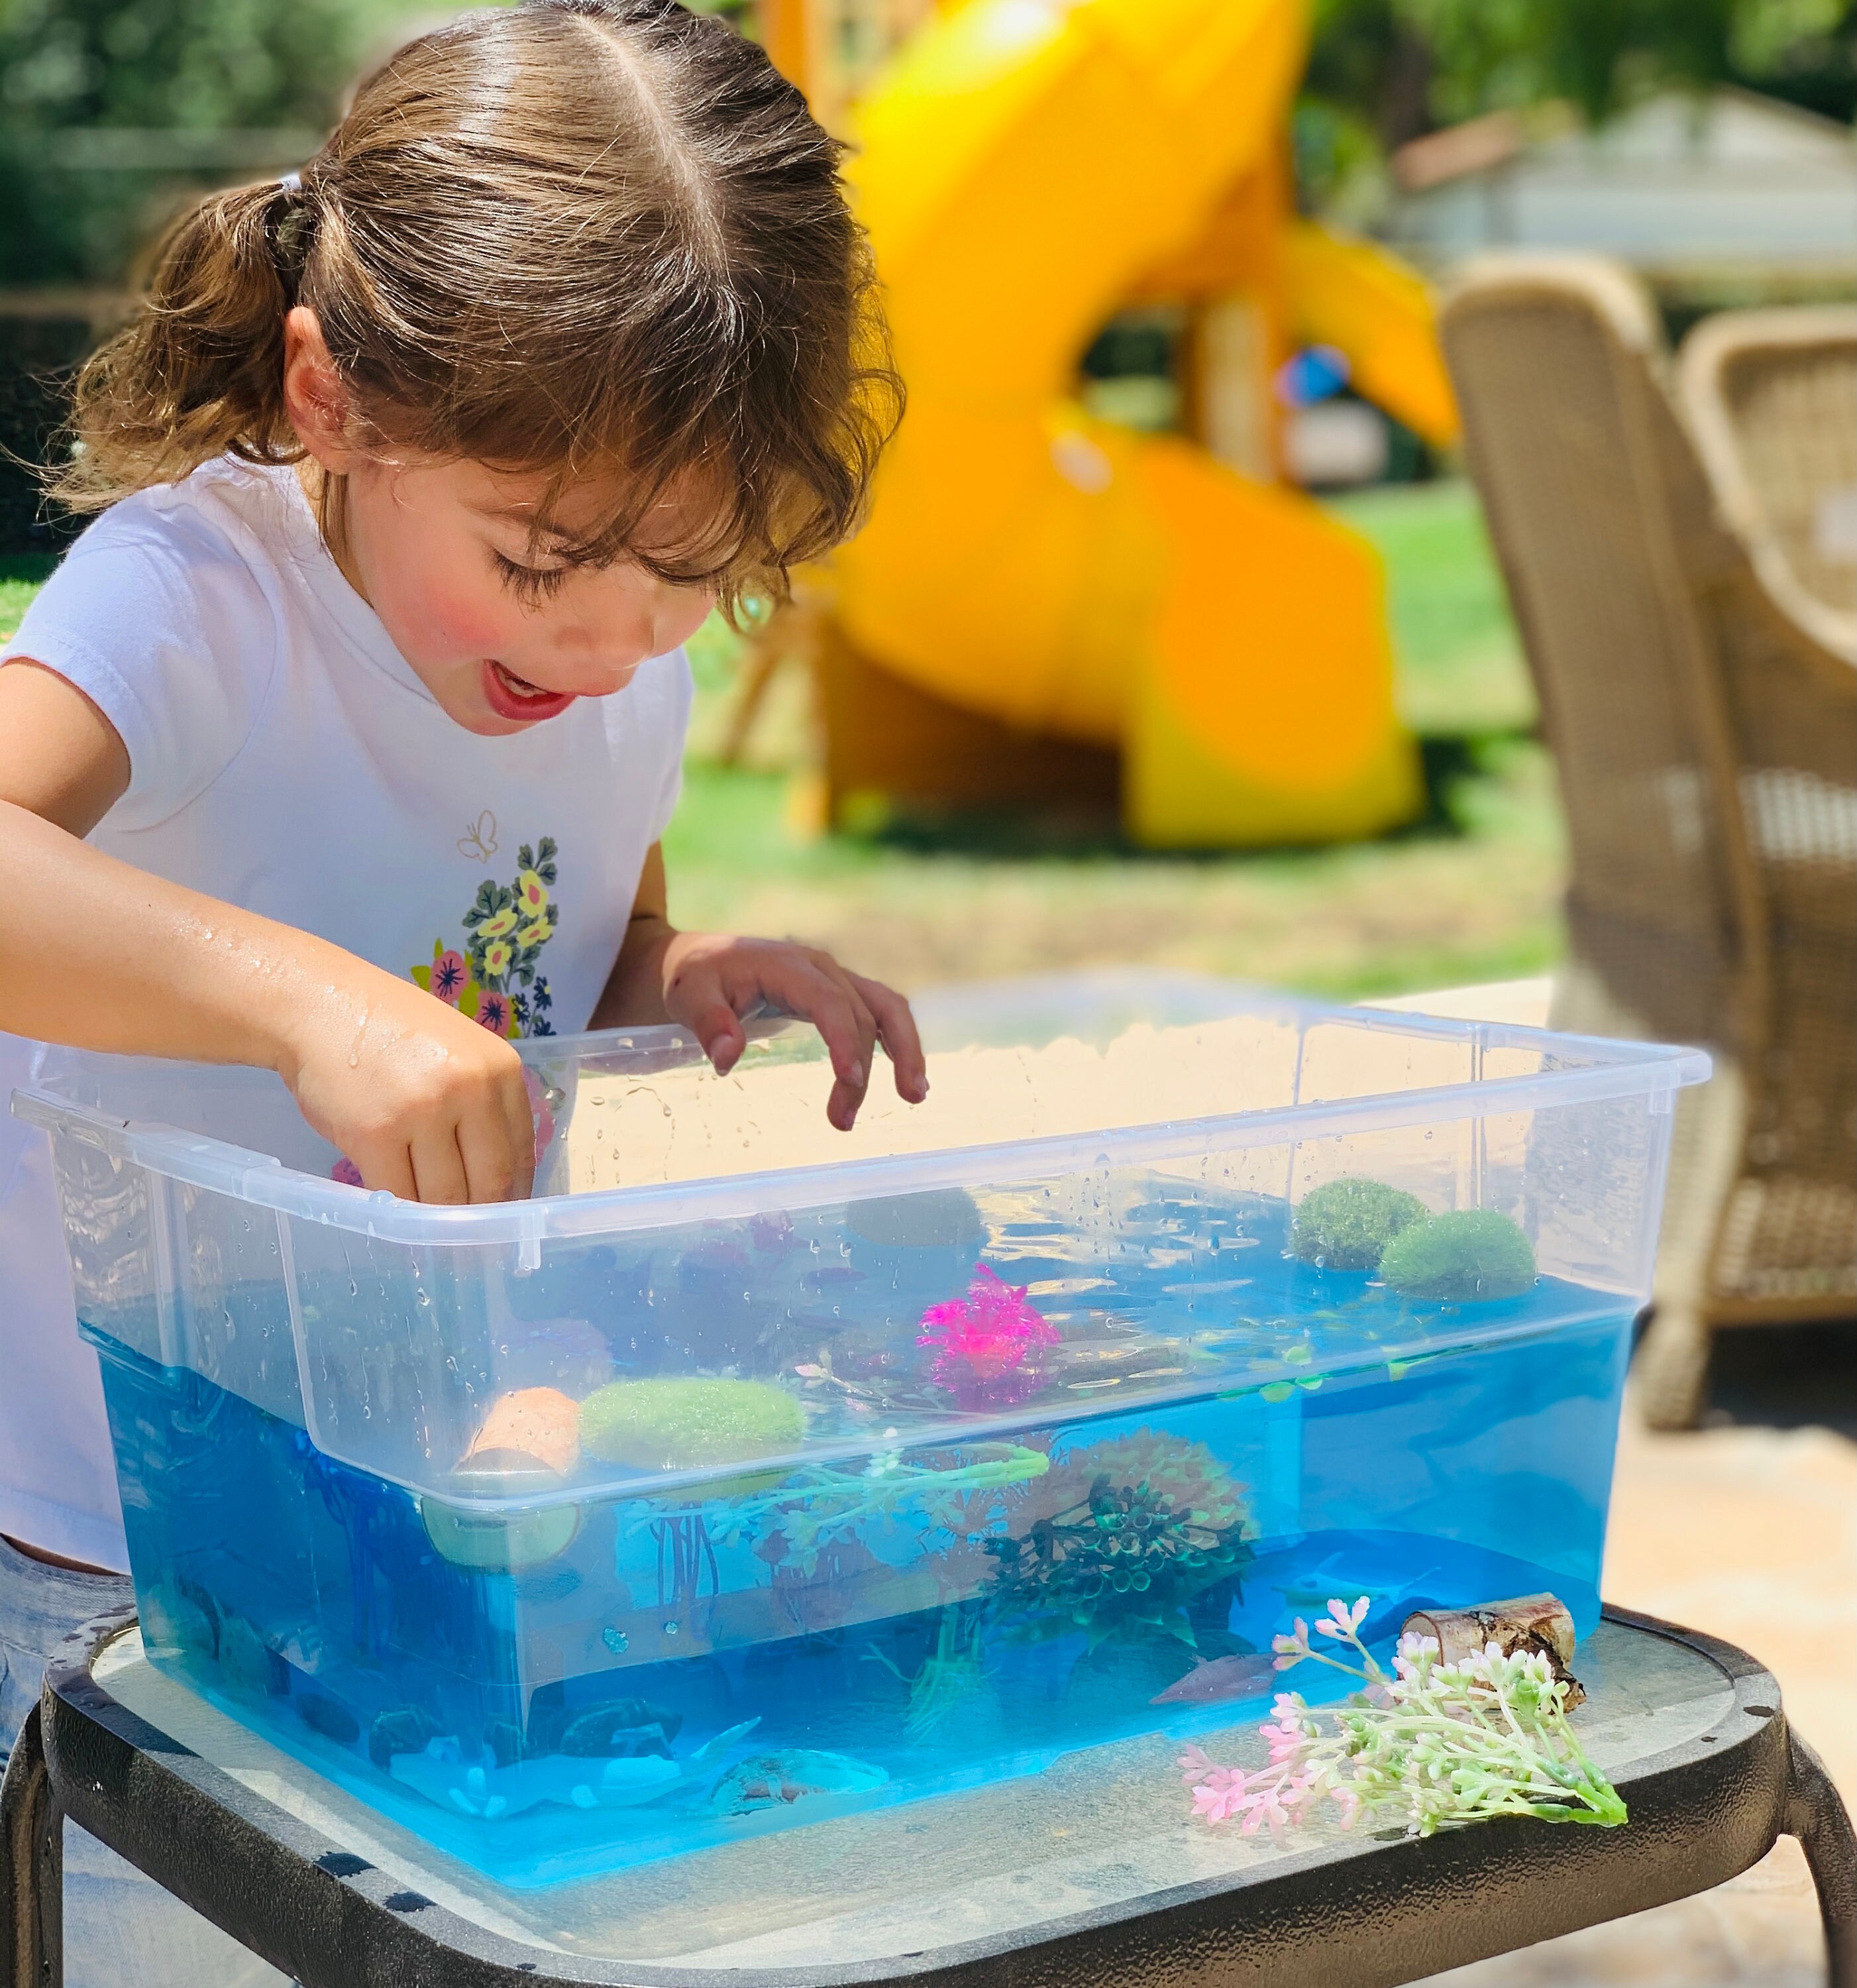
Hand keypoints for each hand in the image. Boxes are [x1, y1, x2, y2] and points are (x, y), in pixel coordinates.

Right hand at [274, 960, 535, 1203]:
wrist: (322, 1008)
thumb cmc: (391, 1035)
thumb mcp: (460, 1054)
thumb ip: (484, 1105)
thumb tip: (501, 1178)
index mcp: (501, 1071)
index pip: (520, 1153)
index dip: (513, 1195)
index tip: (503, 1218)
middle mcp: (470, 1090)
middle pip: (489, 1182)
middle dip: (479, 1219)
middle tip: (470, 1240)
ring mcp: (423, 1112)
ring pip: (444, 1197)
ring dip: (437, 1219)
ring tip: (431, 1227)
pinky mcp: (376, 1134)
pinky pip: (398, 1195)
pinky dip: (399, 1211)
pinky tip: (397, 1211)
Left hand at [657, 931, 927, 1130]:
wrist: (702, 958)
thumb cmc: (695, 977)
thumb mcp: (688, 995)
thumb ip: (708, 1022)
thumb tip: (727, 1058)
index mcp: (789, 966)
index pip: (830, 1002)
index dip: (844, 1040)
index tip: (848, 1080)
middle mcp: (822, 969)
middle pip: (860, 1016)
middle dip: (860, 1070)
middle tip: (842, 1121)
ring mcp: (836, 979)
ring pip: (887, 1009)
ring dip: (905, 1051)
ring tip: (914, 1097)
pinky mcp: (840, 994)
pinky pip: (881, 1013)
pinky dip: (899, 1043)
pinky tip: (908, 1080)